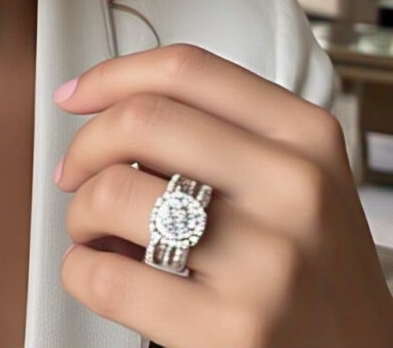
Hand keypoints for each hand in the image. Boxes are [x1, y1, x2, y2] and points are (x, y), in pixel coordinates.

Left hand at [53, 43, 392, 347]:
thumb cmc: (315, 264)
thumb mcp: (300, 172)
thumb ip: (225, 129)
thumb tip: (109, 105)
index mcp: (305, 134)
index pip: (187, 69)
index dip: (113, 74)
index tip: (78, 94)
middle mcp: (292, 185)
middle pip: (142, 120)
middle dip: (86, 145)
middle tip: (77, 170)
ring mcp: (266, 258)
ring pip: (116, 192)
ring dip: (80, 211)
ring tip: (96, 230)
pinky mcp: (234, 327)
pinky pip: (109, 276)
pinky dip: (80, 270)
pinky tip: (101, 272)